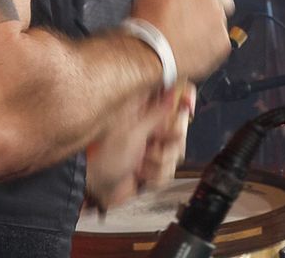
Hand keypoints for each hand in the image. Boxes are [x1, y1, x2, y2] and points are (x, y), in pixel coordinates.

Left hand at [83, 84, 192, 211]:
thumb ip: (157, 113)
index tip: (187, 106)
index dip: (183, 97)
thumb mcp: (133, 133)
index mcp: (141, 109)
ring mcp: (151, 146)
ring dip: (160, 161)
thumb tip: (174, 93)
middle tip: (156, 142)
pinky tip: (140, 174)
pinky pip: (171, 169)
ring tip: (141, 163)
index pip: (170, 94)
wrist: (97, 191)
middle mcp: (148, 125)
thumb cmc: (104, 159)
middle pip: (180, 125)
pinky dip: (156, 175)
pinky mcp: (154, 166)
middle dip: (171, 139)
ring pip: (177, 150)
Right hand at [129, 0, 237, 80]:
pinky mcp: (222, 38)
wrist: (149, 51)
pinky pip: (221, 38)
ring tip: (188, 32)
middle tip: (195, 15)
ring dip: (210, 22)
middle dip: (214, 3)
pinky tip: (192, 44)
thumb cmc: (147, 21)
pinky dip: (210, 42)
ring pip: (221, 17)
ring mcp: (218, 14)